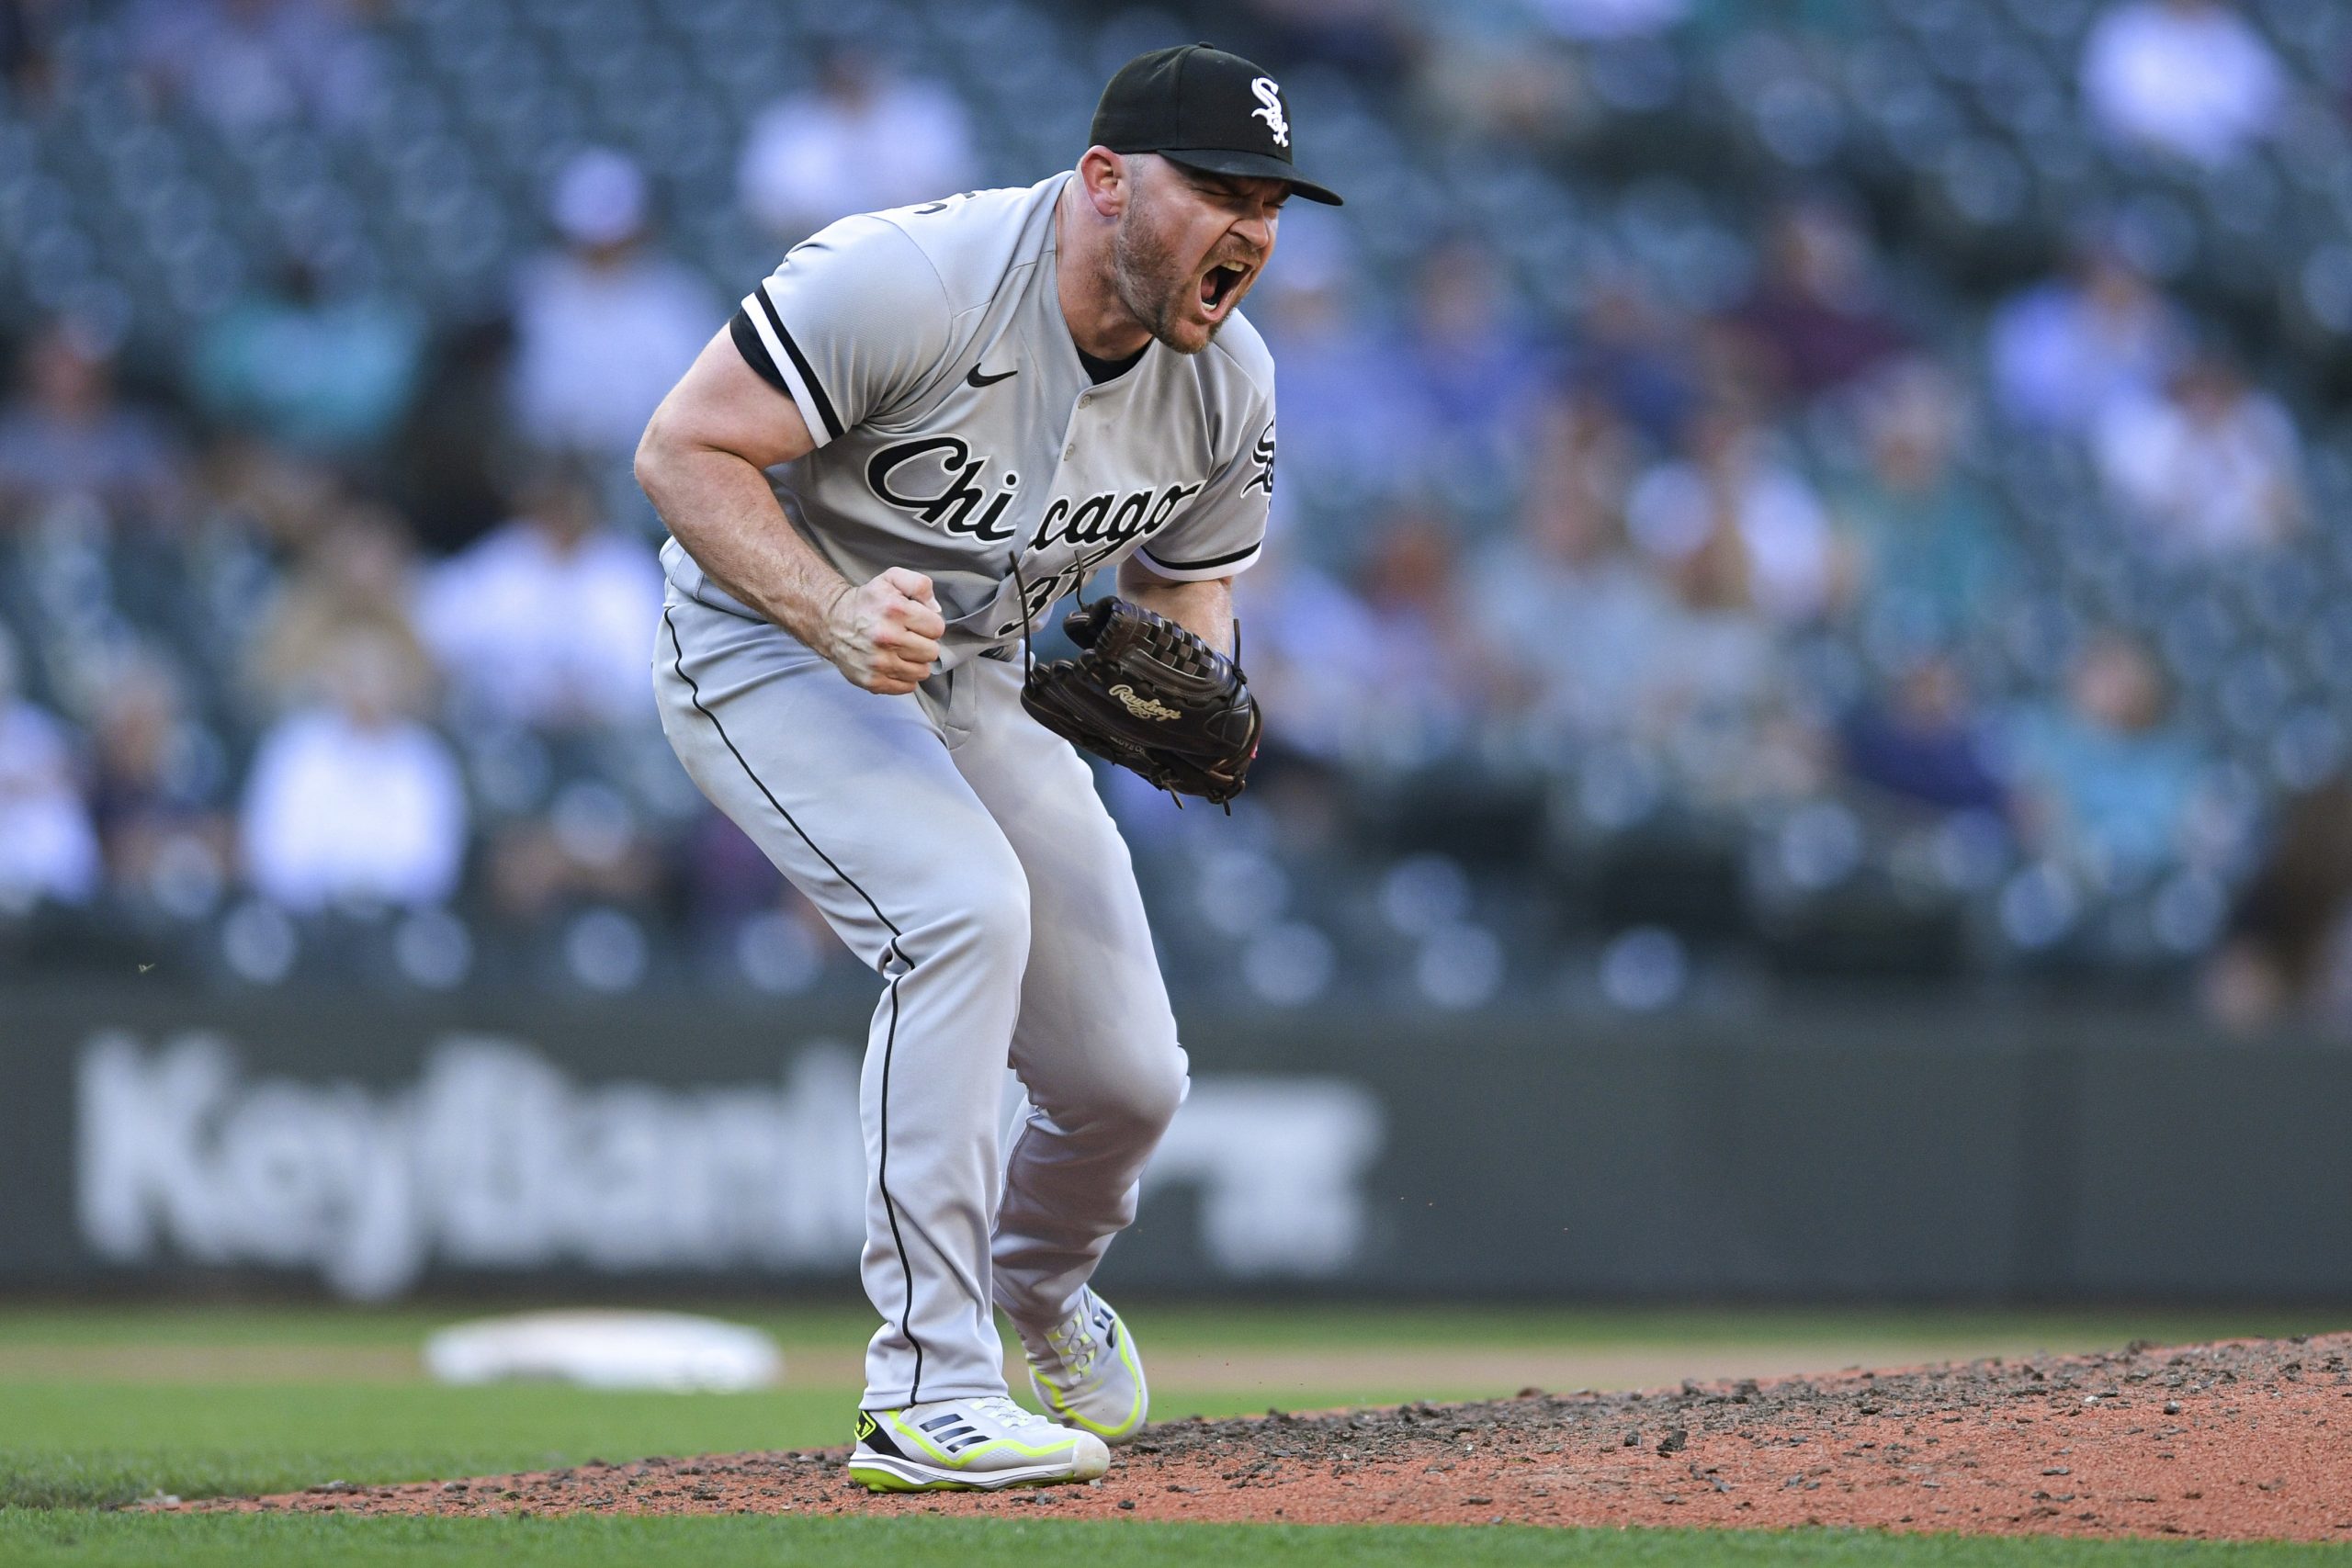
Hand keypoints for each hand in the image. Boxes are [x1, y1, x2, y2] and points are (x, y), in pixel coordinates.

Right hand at [819, 568, 943, 693]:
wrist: (831, 621)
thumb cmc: (866, 602)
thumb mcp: (891, 579)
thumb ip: (920, 585)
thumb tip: (936, 610)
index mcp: (895, 610)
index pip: (937, 628)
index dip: (929, 624)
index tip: (916, 622)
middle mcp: (887, 638)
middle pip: (932, 652)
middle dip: (924, 643)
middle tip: (908, 637)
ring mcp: (879, 663)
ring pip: (922, 672)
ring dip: (915, 662)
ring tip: (901, 651)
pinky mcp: (872, 681)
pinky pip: (907, 687)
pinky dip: (905, 677)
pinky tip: (894, 664)